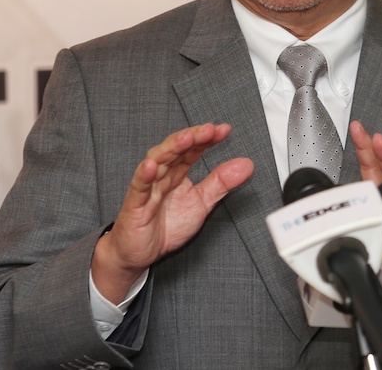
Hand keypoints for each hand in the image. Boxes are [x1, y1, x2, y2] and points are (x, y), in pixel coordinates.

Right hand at [91, 123, 253, 302]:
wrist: (140, 251)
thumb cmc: (166, 224)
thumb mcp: (201, 203)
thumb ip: (221, 183)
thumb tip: (246, 165)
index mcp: (178, 173)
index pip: (192, 149)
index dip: (207, 138)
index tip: (224, 130)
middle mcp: (162, 175)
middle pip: (176, 149)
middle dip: (192, 137)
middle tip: (209, 130)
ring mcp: (148, 187)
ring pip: (157, 161)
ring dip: (171, 148)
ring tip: (187, 138)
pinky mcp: (135, 204)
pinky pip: (139, 187)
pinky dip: (145, 175)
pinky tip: (152, 166)